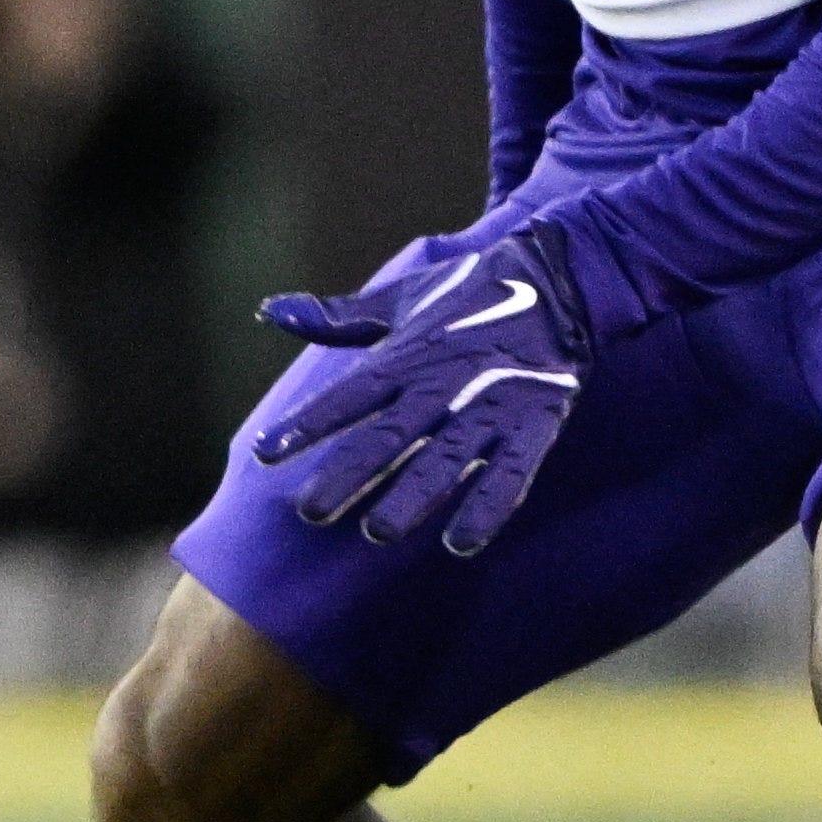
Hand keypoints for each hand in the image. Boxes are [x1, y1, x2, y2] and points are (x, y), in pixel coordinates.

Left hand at [252, 234, 591, 556]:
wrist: (557, 279)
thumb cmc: (467, 292)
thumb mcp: (400, 300)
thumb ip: (337, 318)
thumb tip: (271, 312)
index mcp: (406, 356)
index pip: (346, 396)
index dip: (306, 425)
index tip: (264, 453)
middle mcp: (442, 384)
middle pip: (388, 436)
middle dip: (348, 475)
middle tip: (311, 512)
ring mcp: (490, 406)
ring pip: (443, 461)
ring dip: (412, 498)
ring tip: (378, 532)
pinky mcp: (534, 422)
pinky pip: (511, 473)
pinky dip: (487, 507)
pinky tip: (461, 542)